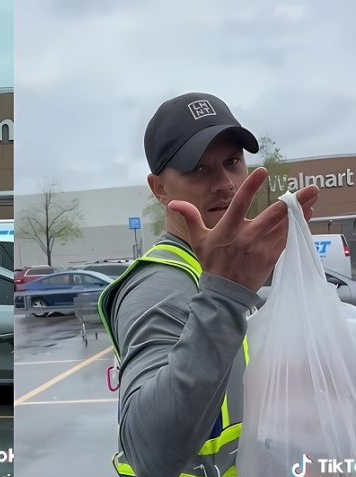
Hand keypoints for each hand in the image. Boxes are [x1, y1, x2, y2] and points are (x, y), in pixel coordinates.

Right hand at [167, 167, 317, 291]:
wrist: (225, 292)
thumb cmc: (211, 263)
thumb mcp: (198, 240)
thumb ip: (190, 217)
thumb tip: (173, 202)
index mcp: (228, 230)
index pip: (239, 204)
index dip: (250, 187)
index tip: (262, 172)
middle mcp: (247, 237)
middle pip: (274, 215)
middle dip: (294, 201)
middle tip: (312, 188)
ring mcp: (262, 248)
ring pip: (285, 225)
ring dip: (301, 210)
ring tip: (313, 196)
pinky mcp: (272, 256)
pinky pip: (288, 237)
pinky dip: (298, 224)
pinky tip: (307, 214)